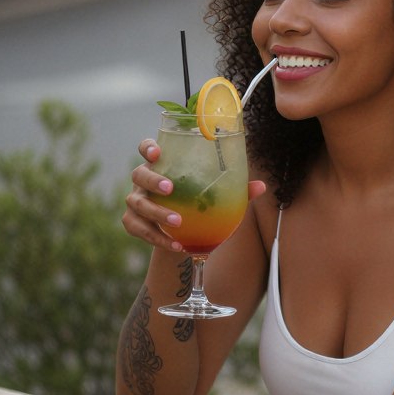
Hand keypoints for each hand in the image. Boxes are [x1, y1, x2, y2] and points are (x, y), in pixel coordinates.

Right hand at [123, 136, 265, 253]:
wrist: (181, 235)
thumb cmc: (197, 205)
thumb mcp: (215, 196)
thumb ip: (235, 189)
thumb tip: (261, 186)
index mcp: (162, 165)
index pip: (147, 148)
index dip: (148, 148)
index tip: (158, 153)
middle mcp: (143, 181)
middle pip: (139, 174)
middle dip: (153, 180)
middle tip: (170, 189)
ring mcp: (136, 202)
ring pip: (138, 204)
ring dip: (156, 213)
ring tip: (177, 222)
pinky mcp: (133, 223)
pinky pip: (140, 230)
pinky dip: (157, 238)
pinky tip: (176, 246)